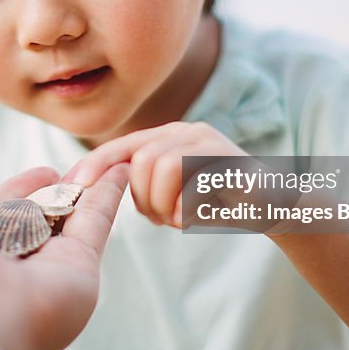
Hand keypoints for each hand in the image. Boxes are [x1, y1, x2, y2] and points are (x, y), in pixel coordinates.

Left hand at [0, 164, 128, 349]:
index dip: (12, 195)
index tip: (35, 173)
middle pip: (31, 224)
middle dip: (50, 196)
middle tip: (68, 168)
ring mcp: (37, 278)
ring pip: (66, 224)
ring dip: (86, 191)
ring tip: (106, 160)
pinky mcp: (76, 277)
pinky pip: (95, 224)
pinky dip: (110, 196)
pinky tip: (120, 169)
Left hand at [66, 121, 245, 227]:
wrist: (274, 207)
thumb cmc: (218, 204)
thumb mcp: (174, 194)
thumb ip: (145, 187)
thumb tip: (102, 192)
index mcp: (167, 138)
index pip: (120, 147)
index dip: (94, 166)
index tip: (74, 188)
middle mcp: (184, 130)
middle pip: (137, 162)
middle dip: (143, 200)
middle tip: (163, 219)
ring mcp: (206, 138)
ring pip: (159, 169)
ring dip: (164, 206)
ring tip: (181, 218)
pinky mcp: (224, 154)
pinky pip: (186, 179)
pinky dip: (185, 207)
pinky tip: (198, 216)